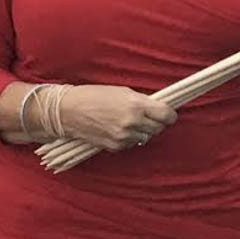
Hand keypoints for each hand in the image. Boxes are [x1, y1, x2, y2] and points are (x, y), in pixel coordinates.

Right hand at [60, 84, 176, 151]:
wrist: (69, 111)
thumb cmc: (94, 96)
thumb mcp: (122, 92)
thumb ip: (142, 101)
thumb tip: (158, 109)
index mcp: (136, 105)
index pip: (166, 114)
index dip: (170, 114)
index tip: (169, 113)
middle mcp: (132, 122)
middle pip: (159, 128)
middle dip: (157, 122)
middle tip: (150, 116)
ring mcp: (124, 136)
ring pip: (146, 137)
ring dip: (143, 131)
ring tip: (131, 121)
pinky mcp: (115, 147)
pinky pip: (132, 144)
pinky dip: (130, 138)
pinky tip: (119, 129)